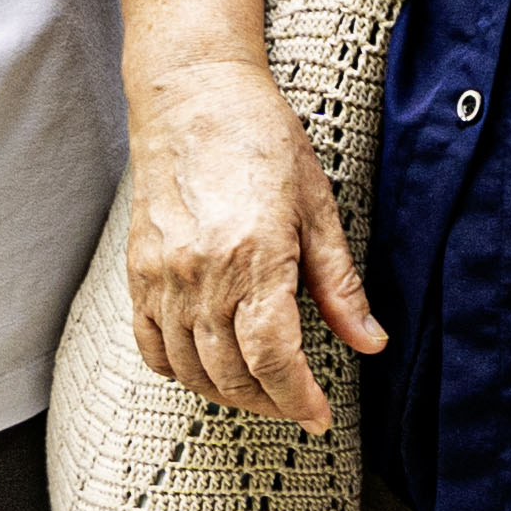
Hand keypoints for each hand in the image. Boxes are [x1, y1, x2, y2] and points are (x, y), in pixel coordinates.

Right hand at [122, 58, 386, 432]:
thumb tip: (370, 342)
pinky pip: (150, 347)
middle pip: (232, 375)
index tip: (319, 417)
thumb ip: (339, 283)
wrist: (192, 94)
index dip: (299, 399)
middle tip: (297, 404)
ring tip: (260, 390)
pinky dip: (178, 370)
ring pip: (190, 370)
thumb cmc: (260, 137)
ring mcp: (163, 277)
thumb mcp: (317, 205)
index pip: (274, 359)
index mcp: (254, 256)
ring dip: (227, 393)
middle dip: (271, 402)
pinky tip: (205, 367)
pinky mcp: (139, 272)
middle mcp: (202, 275)